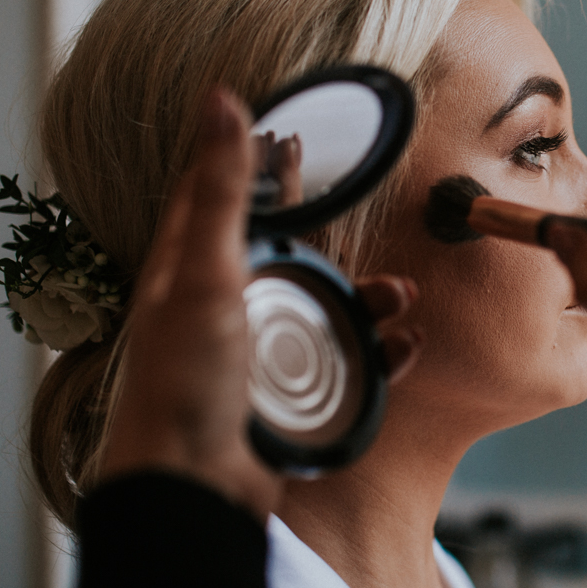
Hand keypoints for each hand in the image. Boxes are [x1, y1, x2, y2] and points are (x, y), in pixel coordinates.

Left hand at [100, 88, 420, 518]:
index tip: (292, 135)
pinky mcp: (292, 399)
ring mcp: (260, 357)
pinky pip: (350, 367)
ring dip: (370, 302)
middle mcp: (225, 310)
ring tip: (402, 296)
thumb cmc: (181, 383)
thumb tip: (220, 99)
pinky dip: (382, 357)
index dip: (255, 165)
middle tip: (372, 220)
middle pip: (291, 258)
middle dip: (336, 241)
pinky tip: (405, 348)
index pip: (221, 200)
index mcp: (191, 271)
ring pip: (329, 313)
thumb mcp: (205, 274)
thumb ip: (224, 191)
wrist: (194, 488)